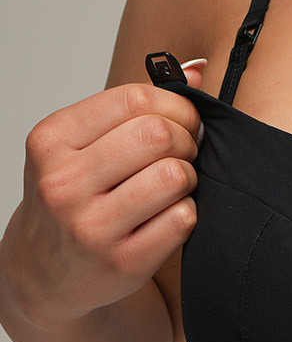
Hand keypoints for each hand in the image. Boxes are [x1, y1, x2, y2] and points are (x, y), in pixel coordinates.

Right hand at [4, 58, 204, 328]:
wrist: (43, 272)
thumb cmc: (73, 194)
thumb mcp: (81, 143)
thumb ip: (136, 103)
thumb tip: (198, 69)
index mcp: (52, 141)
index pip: (135, 98)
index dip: (175, 105)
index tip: (181, 118)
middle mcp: (63, 184)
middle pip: (158, 135)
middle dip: (185, 138)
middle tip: (182, 152)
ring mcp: (90, 228)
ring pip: (174, 176)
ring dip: (187, 177)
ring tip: (173, 183)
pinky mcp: (122, 263)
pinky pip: (182, 218)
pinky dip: (186, 212)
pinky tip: (166, 215)